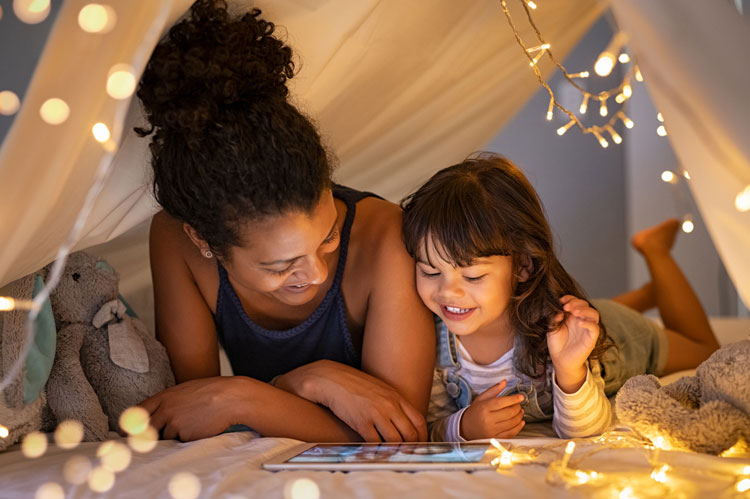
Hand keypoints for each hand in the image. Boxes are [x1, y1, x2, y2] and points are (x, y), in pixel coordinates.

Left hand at [139, 376, 250, 441]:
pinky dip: (188, 438)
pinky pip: (181, 441)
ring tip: (193, 422)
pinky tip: (200, 427)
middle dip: (148, 435)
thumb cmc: (213, 391)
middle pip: (147, 429)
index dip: (132, 423)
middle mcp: (165, 409)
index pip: (139, 411)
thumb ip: (170, 401)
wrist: (231, 398)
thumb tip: (158, 414)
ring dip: (174, 434)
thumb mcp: (186, 390)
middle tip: (151, 438)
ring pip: (166, 436)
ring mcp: (174, 423)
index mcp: (165, 396)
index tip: (127, 431)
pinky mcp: (185, 435)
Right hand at [274, 360, 426, 441]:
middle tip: (407, 456)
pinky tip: (376, 454)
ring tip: (392, 457)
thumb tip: (403, 422)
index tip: (420, 445)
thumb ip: (393, 404)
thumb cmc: (355, 386)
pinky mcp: (361, 422)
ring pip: (395, 441)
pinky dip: (377, 451)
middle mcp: (389, 405)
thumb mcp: (379, 390)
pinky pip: (375, 443)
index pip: (419, 421)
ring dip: (395, 452)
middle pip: (410, 434)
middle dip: (411, 448)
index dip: (422, 437)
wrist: (331, 379)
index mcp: (396, 397)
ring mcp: (376, 414)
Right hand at [459, 380, 524, 440]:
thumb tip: (505, 382)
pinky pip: (511, 433)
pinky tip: (521, 422)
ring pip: (512, 423)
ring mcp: (492, 430)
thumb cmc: (475, 412)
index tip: (521, 397)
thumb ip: (493, 390)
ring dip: (519, 416)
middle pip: (509, 413)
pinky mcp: (495, 438)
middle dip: (517, 407)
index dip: (513, 399)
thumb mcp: (481, 398)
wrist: (466, 428)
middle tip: (519, 404)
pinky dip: (518, 427)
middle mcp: (488, 420)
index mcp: (484, 408)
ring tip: (520, 411)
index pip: (502, 402)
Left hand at [546, 295, 598, 390]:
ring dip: (584, 310)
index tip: (561, 300)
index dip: (570, 298)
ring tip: (574, 312)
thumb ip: (554, 318)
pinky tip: (579, 322)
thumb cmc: (556, 343)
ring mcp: (587, 329)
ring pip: (594, 314)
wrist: (560, 360)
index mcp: (572, 316)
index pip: (576, 302)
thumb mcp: (552, 327)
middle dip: (576, 303)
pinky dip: (589, 323)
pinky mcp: (591, 339)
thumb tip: (559, 310)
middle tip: (566, 306)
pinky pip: (595, 328)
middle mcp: (581, 320)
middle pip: (586, 305)